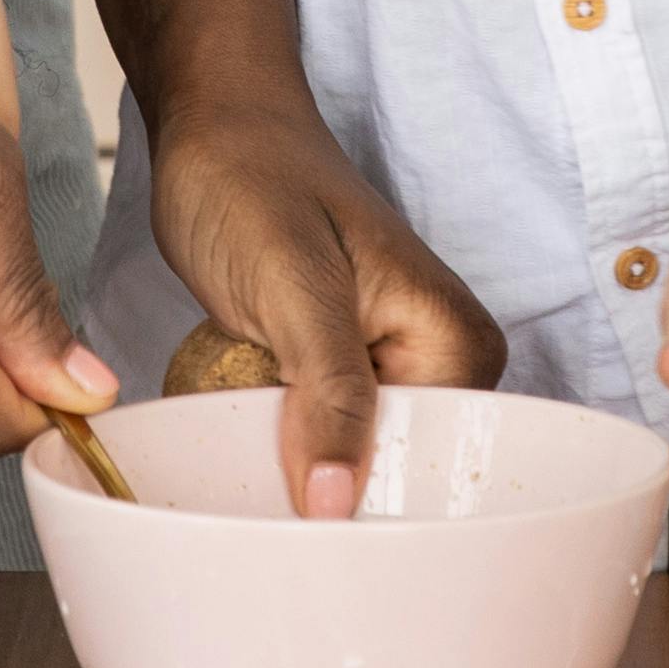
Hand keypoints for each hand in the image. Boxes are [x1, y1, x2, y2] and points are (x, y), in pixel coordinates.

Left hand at [148, 96, 503, 522]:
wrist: (212, 125)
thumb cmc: (253, 180)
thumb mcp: (292, 289)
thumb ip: (328, 396)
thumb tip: (336, 507)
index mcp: (457, 342)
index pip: (433, 469)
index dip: (368, 507)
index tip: (307, 542)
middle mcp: (438, 361)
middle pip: (395, 476)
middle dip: (328, 496)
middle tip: (262, 508)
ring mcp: (387, 367)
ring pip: (349, 464)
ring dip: (294, 476)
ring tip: (246, 479)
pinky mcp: (339, 370)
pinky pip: (318, 438)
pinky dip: (278, 448)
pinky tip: (246, 454)